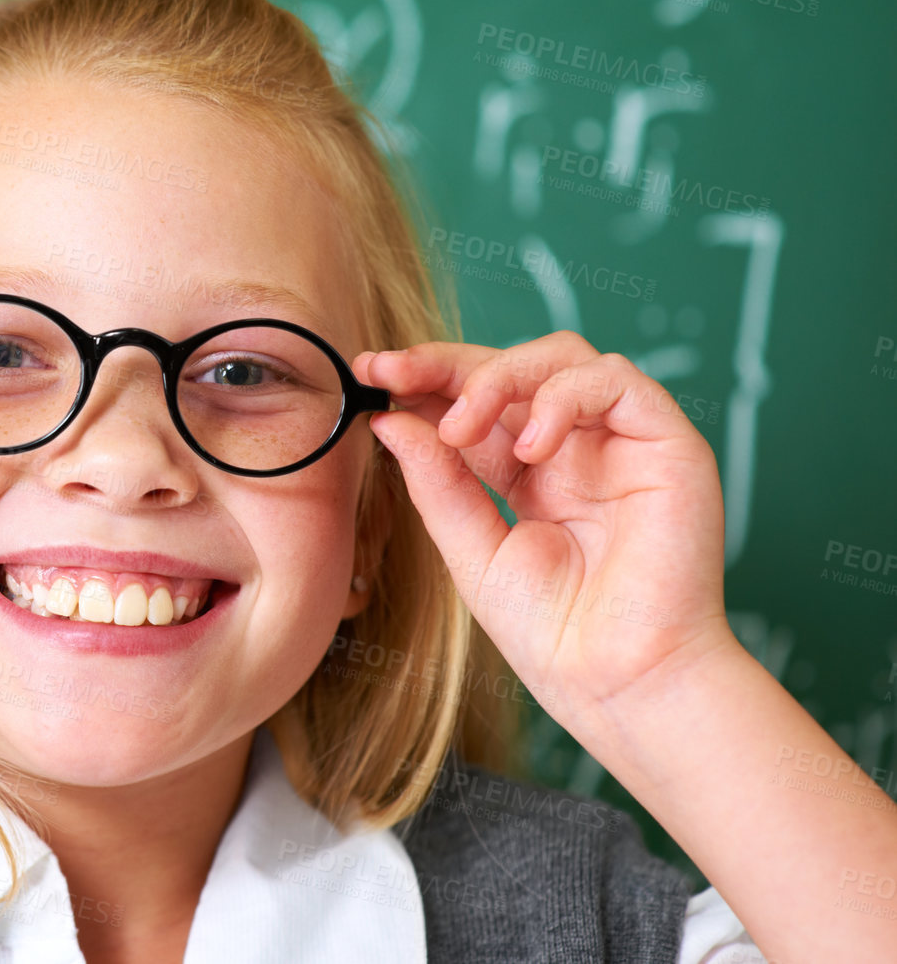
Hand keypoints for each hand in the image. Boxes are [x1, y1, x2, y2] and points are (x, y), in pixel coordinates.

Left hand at [351, 331, 736, 718]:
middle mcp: (577, 448)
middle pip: (513, 367)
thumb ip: (436, 481)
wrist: (617, 683)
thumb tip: (389, 419)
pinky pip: (619, 381)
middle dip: (446, 362)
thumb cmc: (554, 632)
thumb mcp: (472, 549)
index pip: (477, 401)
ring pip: (564, 357)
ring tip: (460, 427)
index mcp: (530, 472)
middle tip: (390, 372)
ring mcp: (622, 443)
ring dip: (500, 376)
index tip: (370, 372)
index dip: (426, 379)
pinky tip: (533, 447)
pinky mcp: (669, 444)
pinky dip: (565, 397)